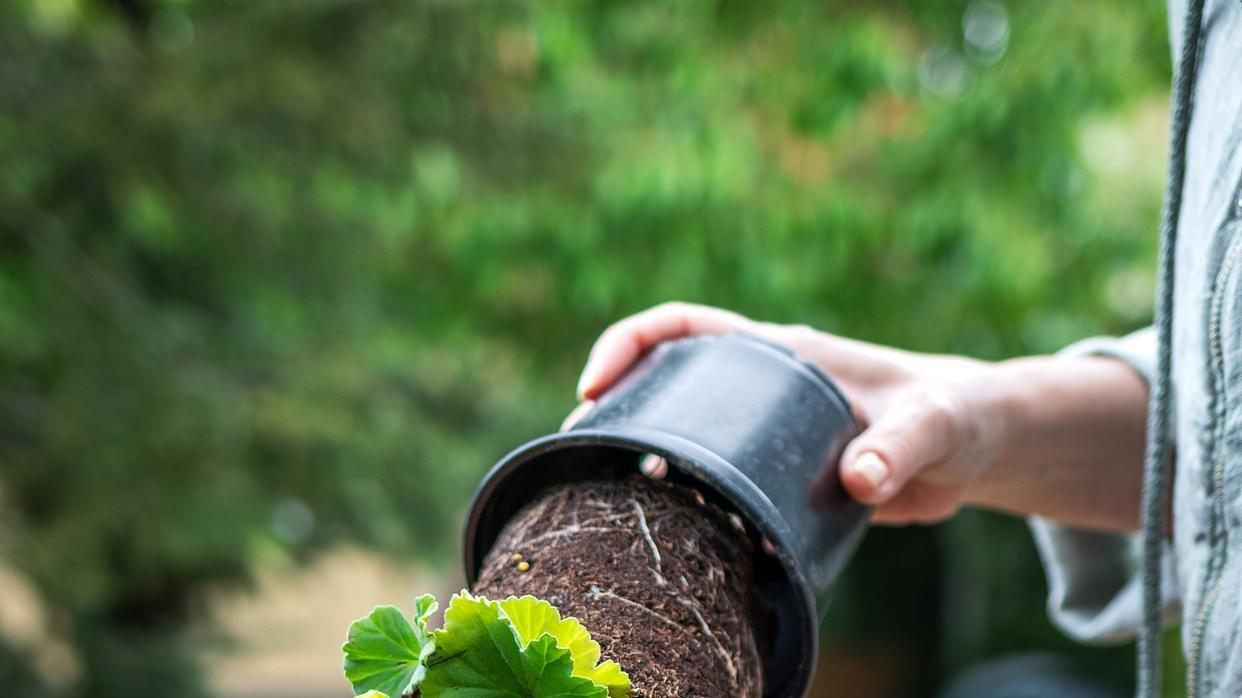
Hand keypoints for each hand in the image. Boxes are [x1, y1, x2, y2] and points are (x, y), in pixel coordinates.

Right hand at [568, 302, 1010, 524]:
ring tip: (603, 490)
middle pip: (664, 375)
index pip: (684, 325)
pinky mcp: (778, 470)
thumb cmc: (955, 416)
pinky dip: (683, 493)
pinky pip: (714, 475)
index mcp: (784, 352)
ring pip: (682, 427)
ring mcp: (766, 428)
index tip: (593, 386)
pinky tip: (671, 528)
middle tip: (581, 450)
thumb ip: (902, 448)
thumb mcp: (934, 427)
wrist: (974, 445)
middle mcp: (763, 384)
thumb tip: (860, 478)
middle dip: (613, 402)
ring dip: (638, 449)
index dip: (629, 343)